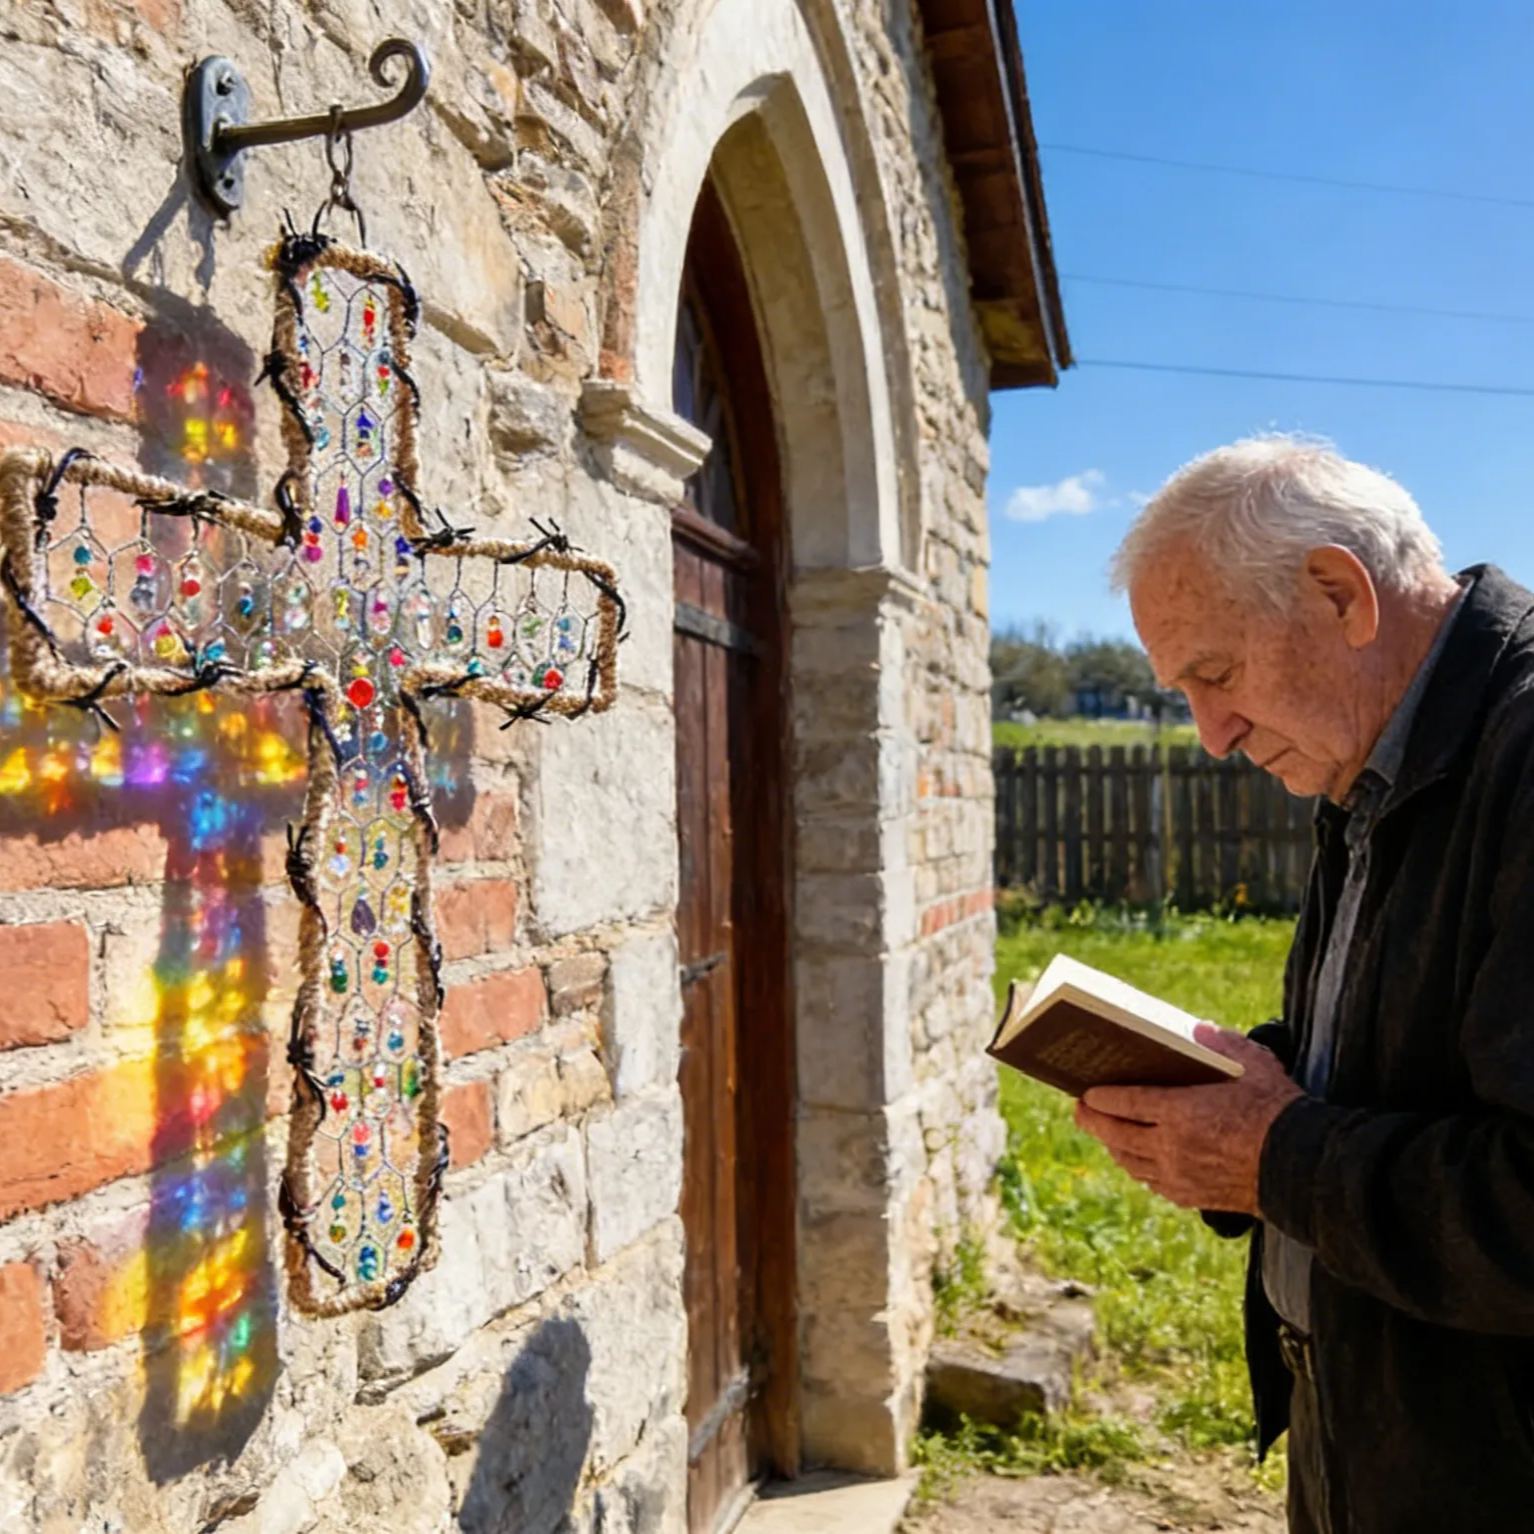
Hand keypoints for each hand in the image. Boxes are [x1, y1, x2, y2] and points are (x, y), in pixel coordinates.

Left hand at [1072, 1024, 1303, 1213]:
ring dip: (1112, 1145)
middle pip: (1116, 1134)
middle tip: (1081, 1109)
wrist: (1304, 1167)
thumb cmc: (1279, 1110)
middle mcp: (1171, 1146)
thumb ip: (1220, 1044)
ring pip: (1129, 1161)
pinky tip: (1136, 1159)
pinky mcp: (1192, 1196)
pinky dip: (1137, 1168)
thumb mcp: (1253, 1064)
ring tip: (1104, 1131)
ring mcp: (1179, 1175)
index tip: (1086, 1091)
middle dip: (1093, 1120)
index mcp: (1181, 1111)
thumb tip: (1197, 1031)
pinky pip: (1151, 1182)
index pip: (1125, 1102)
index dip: (1101, 1097)